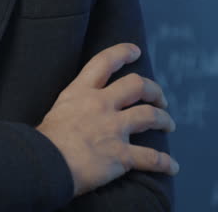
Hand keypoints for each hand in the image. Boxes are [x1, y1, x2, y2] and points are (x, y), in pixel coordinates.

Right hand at [36, 43, 178, 196]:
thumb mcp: (56, 112)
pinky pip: (151, 157)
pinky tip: (173, 166)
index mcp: (81, 92)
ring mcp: (113, 128)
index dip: (123, 52)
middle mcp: (101, 105)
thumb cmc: (44, 141)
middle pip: (137, 85)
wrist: (44, 164)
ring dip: (164, 120)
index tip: (135, 51)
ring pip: (150, 116)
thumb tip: (74, 116)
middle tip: (159, 98)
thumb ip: (72, 108)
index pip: (104, 62)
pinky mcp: (121, 154)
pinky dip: (165, 162)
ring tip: (169, 124)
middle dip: (153, 90)